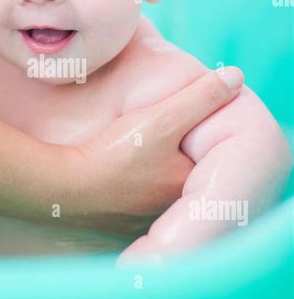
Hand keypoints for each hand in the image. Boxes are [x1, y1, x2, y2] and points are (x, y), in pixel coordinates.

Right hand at [71, 68, 242, 228]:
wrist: (63, 188)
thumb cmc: (116, 153)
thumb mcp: (163, 119)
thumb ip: (200, 98)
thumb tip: (236, 76)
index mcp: (186, 187)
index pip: (206, 159)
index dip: (200, 138)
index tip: (189, 122)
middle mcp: (168, 209)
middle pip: (181, 176)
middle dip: (179, 157)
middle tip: (164, 135)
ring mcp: (140, 218)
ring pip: (156, 190)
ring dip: (154, 173)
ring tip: (142, 152)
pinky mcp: (114, 222)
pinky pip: (131, 201)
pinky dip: (130, 187)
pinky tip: (117, 174)